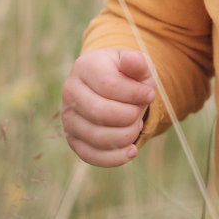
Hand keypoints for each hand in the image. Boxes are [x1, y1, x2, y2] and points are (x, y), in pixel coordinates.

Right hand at [61, 48, 154, 166]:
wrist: (112, 86)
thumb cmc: (126, 74)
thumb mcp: (135, 64)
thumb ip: (136, 62)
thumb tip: (132, 61)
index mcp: (85, 67)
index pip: (109, 84)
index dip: (134, 94)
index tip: (150, 95)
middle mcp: (70, 91)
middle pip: (101, 112)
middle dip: (130, 116)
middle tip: (140, 112)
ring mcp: (68, 117)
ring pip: (97, 136)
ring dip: (126, 135)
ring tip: (136, 125)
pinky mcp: (73, 139)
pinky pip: (91, 155)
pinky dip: (115, 158)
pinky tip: (132, 151)